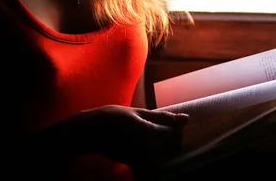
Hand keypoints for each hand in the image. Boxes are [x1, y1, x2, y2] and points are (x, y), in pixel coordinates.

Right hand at [72, 105, 188, 165]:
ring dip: (166, 144)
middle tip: (164, 125)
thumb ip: (163, 117)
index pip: (176, 136)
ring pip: (165, 155)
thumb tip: (185, 118)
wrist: (89, 132)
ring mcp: (141, 159)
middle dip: (174, 136)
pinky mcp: (135, 163)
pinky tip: (147, 140)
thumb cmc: (113, 116)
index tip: (171, 120)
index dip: (177, 127)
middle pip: (174, 148)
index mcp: (150, 135)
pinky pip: (154, 161)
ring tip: (156, 131)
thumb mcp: (139, 112)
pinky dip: (157, 152)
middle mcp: (148, 151)